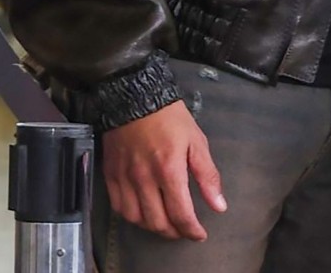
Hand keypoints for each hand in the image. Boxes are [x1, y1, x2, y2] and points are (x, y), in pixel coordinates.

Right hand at [101, 100, 226, 240]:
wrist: (136, 96)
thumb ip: (207, 175)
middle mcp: (144, 179)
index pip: (181, 213)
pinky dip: (133, 216)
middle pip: (158, 222)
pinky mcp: (111, 175)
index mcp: (169, 169)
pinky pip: (119, 208)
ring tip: (166, 222)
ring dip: (153, 226)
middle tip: (184, 229)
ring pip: (137, 219)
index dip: (192, 230)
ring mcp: (125, 178)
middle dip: (174, 231)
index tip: (200, 234)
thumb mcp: (197, 141)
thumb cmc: (170, 117)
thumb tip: (219, 205)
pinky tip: (143, 212)